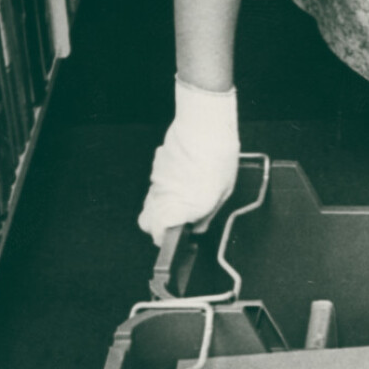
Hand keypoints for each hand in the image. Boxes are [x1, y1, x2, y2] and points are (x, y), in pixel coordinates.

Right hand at [138, 77, 240, 245]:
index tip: (174, 239)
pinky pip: (156, 181)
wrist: (204, 129)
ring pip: (150, 200)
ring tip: (183, 195)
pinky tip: (183, 175)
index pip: (157, 235)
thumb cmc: (217, 160)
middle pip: (146, 221)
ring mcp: (156, 180)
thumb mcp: (222, 196)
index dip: (164, 239)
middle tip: (175, 221)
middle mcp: (162, 198)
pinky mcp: (156, 165)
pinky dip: (165, 184)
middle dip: (157, 226)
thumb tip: (198, 226)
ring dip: (162, 204)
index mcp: (178, 210)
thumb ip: (206, 216)